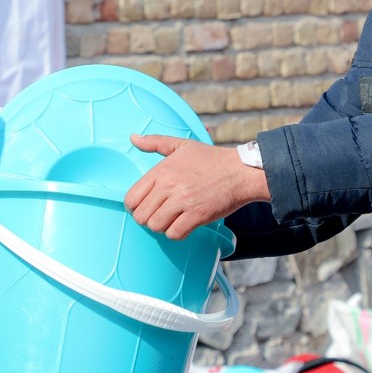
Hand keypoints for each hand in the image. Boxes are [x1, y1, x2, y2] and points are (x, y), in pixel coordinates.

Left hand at [124, 135, 270, 239]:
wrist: (240, 171)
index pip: (131, 198)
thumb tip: (133, 139)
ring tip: (171, 219)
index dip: (134, 206)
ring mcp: (183, 201)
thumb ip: (155, 142)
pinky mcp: (197, 215)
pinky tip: (182, 224)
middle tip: (158, 214)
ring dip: (161, 226)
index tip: (144, 206)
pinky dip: (176, 233)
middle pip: (141, 216)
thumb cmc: (211, 159)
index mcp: (162, 170)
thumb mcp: (181, 145)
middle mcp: (169, 186)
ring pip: (156, 226)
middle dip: (147, 218)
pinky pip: (174, 233)